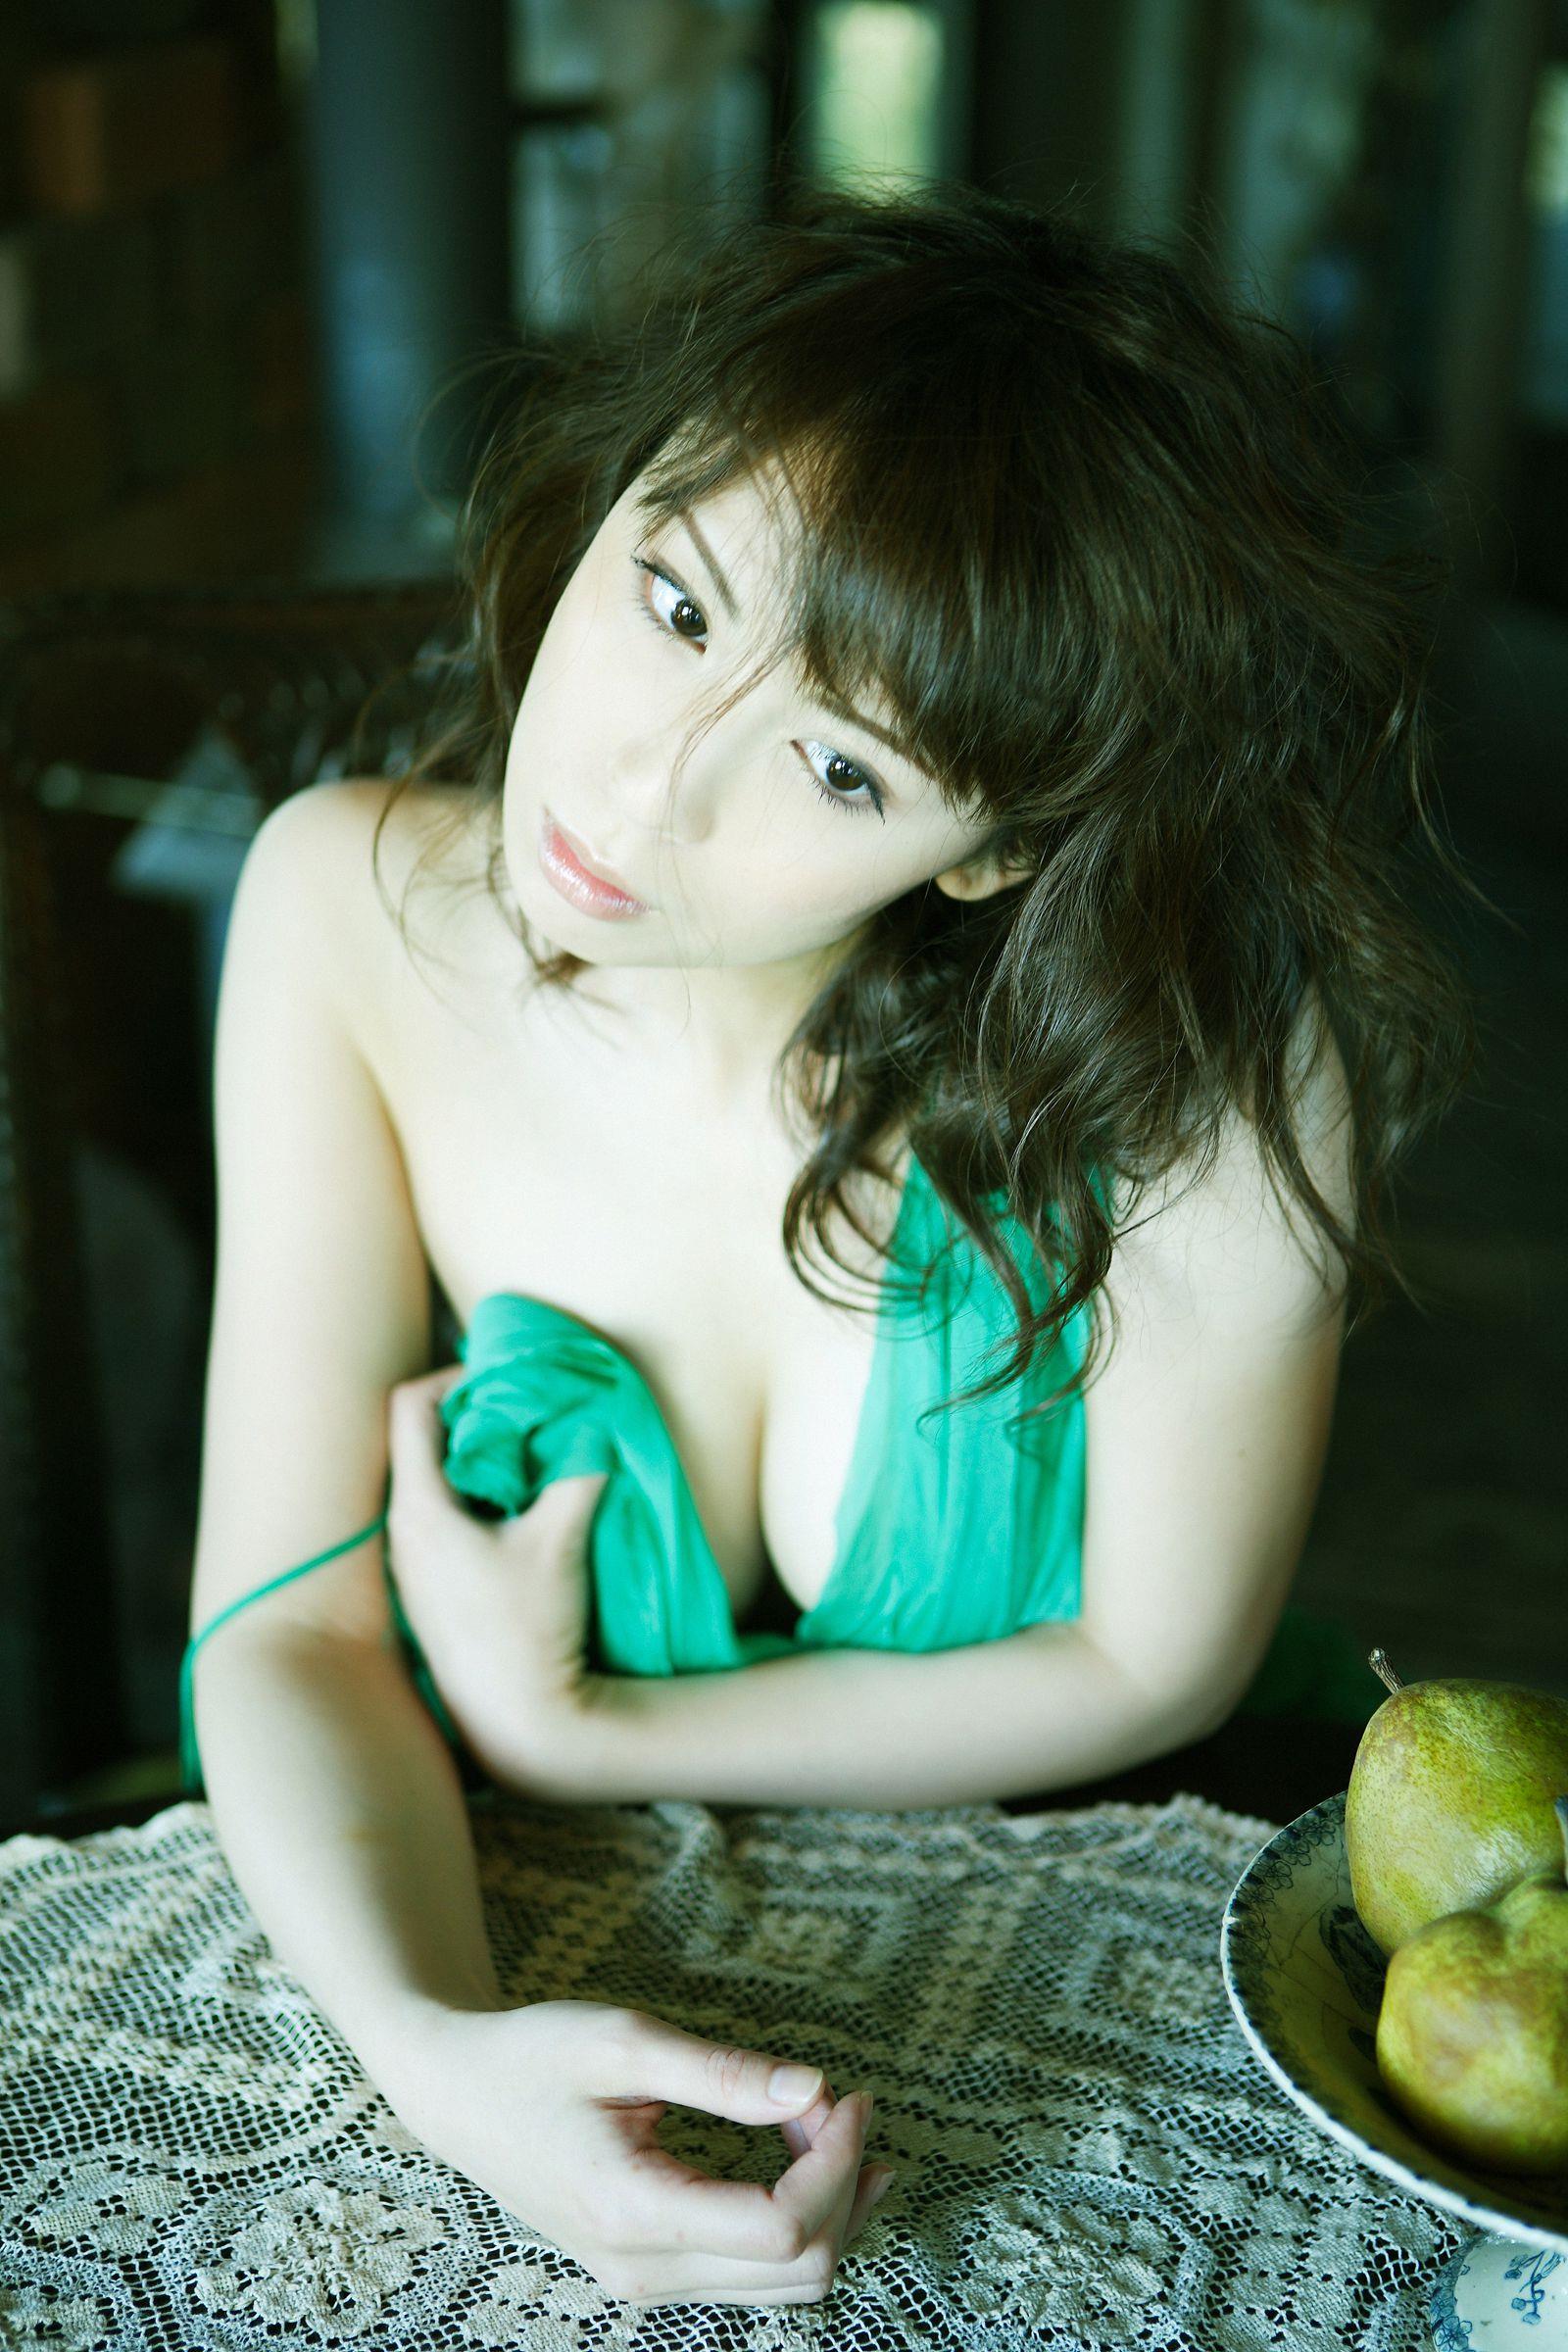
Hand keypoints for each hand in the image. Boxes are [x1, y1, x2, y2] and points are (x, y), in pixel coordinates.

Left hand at [385, 1367, 608, 1784]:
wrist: (519, 1724)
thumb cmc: (530, 1630)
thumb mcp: (561, 1542)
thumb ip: (576, 1474)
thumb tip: (594, 1431)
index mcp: (419, 1510)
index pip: (409, 1407)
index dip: (454, 1378)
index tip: (503, 1381)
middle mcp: (400, 1534)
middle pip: (418, 1442)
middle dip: (472, 1417)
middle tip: (523, 1412)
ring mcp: (410, 1567)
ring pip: (430, 1483)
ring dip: (475, 1461)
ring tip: (527, 1459)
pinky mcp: (428, 1592)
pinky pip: (440, 1519)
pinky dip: (475, 1499)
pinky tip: (519, 1514)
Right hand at [389, 1998, 895, 2307]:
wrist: (459, 2095)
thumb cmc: (532, 2057)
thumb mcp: (623, 2043)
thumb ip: (721, 2072)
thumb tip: (812, 2088)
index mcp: (634, 2212)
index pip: (780, 2226)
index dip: (833, 2162)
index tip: (845, 2094)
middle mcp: (643, 2269)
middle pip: (797, 2268)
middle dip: (841, 2184)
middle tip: (844, 2102)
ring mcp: (644, 2280)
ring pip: (784, 2285)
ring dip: (830, 2211)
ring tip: (839, 2130)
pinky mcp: (648, 2270)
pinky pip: (752, 2275)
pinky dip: (798, 2226)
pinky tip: (813, 2169)